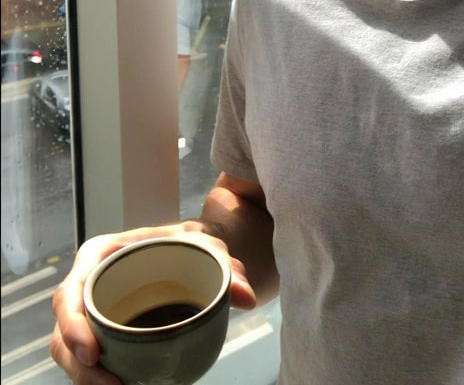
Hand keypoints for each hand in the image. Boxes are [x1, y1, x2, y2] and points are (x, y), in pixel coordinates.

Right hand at [50, 221, 257, 381]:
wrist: (187, 254)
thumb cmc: (187, 245)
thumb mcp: (206, 247)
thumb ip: (227, 267)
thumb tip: (246, 297)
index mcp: (102, 255)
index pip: (71, 291)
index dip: (73, 325)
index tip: (93, 352)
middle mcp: (88, 284)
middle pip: (64, 330)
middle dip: (77, 364)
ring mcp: (91, 312)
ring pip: (70, 352)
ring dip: (87, 379)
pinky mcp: (100, 334)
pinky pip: (87, 361)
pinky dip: (98, 379)